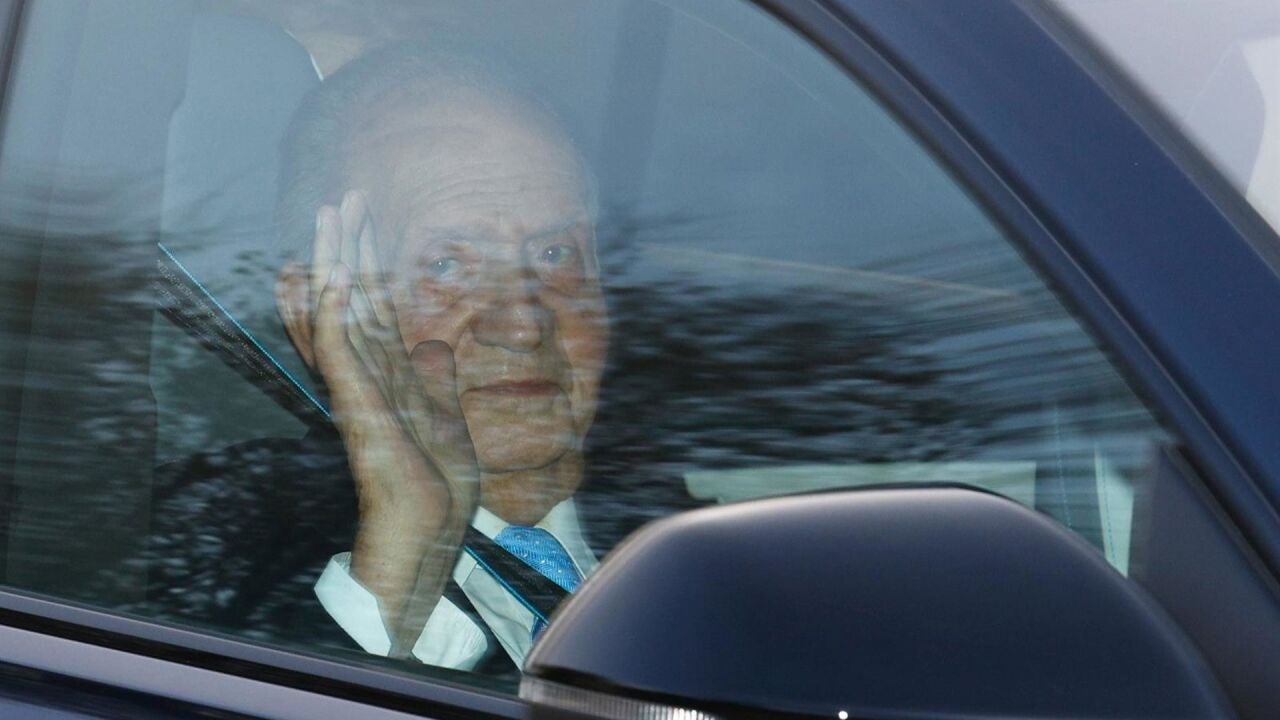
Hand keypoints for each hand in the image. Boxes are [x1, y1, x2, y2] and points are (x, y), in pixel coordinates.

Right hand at [310, 190, 479, 654]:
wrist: (430, 528)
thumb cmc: (436, 487)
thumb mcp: (447, 418)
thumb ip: (436, 379)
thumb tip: (435, 343)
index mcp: (390, 374)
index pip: (375, 305)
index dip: (370, 261)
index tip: (367, 221)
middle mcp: (368, 373)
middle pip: (352, 297)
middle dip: (348, 246)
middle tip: (343, 199)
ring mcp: (358, 387)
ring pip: (338, 311)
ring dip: (334, 261)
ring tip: (331, 216)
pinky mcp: (357, 404)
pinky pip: (338, 349)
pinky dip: (333, 310)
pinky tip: (334, 272)